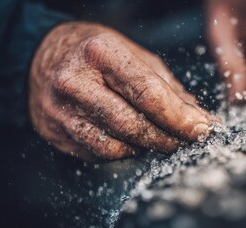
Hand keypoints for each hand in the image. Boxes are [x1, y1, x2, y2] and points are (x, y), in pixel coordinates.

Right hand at [29, 22, 213, 161]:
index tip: (202, 129)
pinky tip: (128, 139)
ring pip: (115, 147)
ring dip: (145, 148)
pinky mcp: (54, 133)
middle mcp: (75, 83)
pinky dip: (122, 151)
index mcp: (101, 54)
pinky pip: (98, 154)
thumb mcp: (134, 56)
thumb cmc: (96, 54)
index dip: (180, 117)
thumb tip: (199, 119)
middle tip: (184, 140)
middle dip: (166, 138)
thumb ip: (167, 89)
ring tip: (157, 138)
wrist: (44, 57)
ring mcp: (60, 111)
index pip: (148, 94)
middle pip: (132, 125)